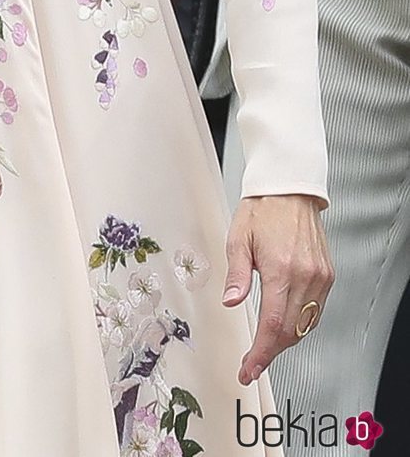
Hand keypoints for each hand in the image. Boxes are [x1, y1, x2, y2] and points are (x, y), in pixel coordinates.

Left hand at [224, 193, 332, 384]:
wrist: (289, 189)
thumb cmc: (262, 209)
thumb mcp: (238, 238)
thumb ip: (236, 274)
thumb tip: (231, 302)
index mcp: (281, 269)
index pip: (273, 325)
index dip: (261, 353)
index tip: (248, 369)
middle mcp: (305, 276)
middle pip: (290, 331)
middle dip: (270, 352)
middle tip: (251, 363)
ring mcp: (320, 277)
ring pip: (305, 325)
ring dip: (284, 340)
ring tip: (264, 347)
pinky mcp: (327, 275)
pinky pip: (315, 311)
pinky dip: (300, 324)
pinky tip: (284, 325)